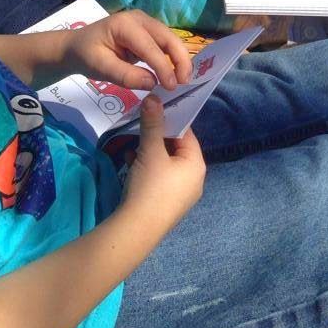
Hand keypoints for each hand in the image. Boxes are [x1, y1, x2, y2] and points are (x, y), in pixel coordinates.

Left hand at [63, 10, 192, 92]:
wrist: (75, 46)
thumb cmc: (86, 55)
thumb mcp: (100, 68)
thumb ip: (126, 76)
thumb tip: (153, 83)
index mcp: (125, 24)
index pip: (150, 47)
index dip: (164, 67)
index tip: (172, 87)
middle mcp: (139, 19)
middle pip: (167, 37)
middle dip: (180, 59)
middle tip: (185, 82)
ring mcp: (145, 23)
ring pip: (170, 39)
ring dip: (179, 58)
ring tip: (183, 80)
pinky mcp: (148, 32)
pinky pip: (165, 43)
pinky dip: (173, 57)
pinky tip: (176, 73)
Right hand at [121, 96, 205, 232]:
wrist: (136, 230)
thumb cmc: (150, 187)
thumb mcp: (150, 151)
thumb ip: (152, 123)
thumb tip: (153, 97)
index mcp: (196, 165)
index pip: (187, 133)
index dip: (170, 119)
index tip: (153, 108)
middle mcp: (193, 179)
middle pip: (175, 147)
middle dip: (156, 136)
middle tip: (140, 124)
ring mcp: (180, 194)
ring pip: (164, 162)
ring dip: (148, 150)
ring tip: (133, 143)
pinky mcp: (165, 202)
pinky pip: (158, 176)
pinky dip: (146, 166)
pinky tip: (130, 161)